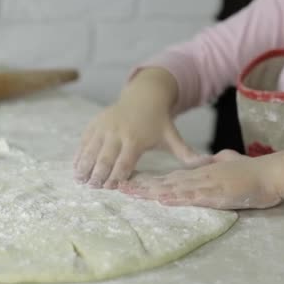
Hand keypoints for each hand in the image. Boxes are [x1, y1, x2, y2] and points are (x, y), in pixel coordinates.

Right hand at [73, 68, 210, 188]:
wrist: (144, 95)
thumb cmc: (159, 121)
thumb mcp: (172, 136)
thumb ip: (186, 153)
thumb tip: (207, 164)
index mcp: (136, 138)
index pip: (124, 162)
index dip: (117, 176)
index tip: (111, 188)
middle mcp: (118, 132)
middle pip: (105, 157)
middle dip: (97, 174)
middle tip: (92, 187)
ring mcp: (104, 127)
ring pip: (91, 149)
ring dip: (84, 165)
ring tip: (79, 179)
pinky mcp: (95, 123)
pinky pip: (85, 141)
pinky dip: (79, 154)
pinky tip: (76, 166)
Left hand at [118, 150, 282, 209]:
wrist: (269, 173)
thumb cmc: (248, 172)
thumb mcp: (224, 166)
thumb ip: (213, 164)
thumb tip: (208, 161)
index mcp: (196, 174)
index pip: (166, 178)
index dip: (147, 181)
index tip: (128, 183)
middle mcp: (195, 178)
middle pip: (163, 182)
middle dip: (141, 186)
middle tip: (118, 188)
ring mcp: (204, 185)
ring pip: (172, 188)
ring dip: (151, 192)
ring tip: (131, 193)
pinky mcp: (215, 194)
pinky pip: (192, 196)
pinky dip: (176, 198)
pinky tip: (162, 199)